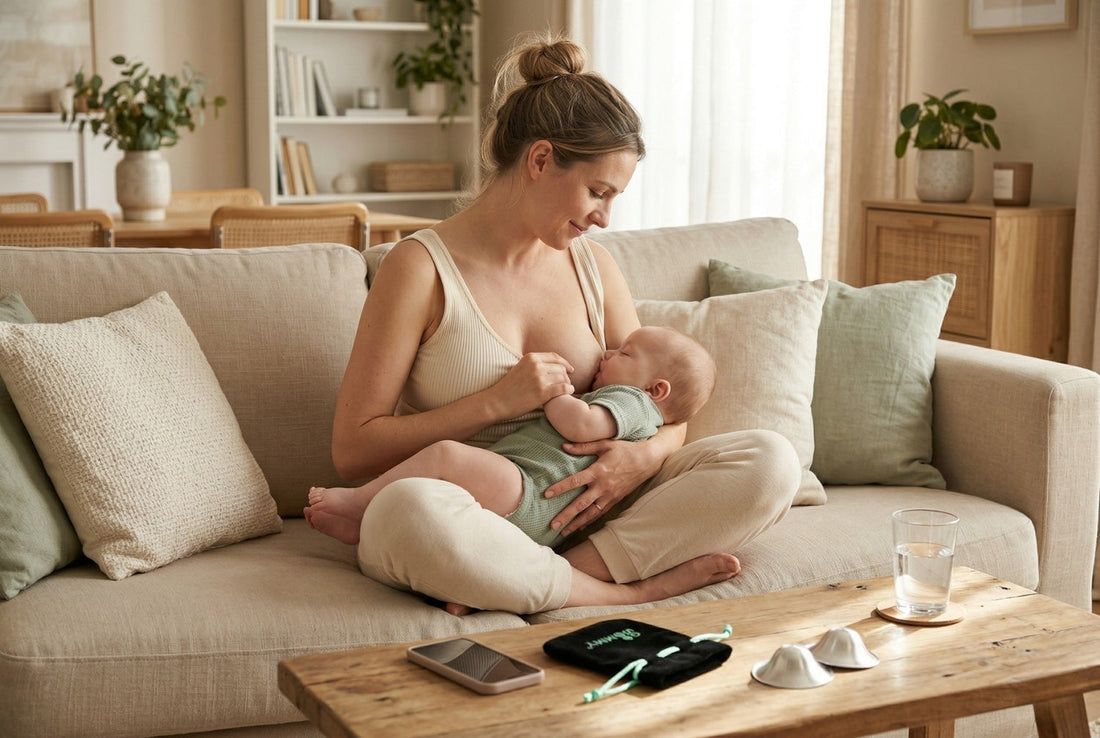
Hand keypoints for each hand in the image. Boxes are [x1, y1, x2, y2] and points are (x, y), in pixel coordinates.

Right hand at [490, 352, 573, 418]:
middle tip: (567, 382)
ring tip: (567, 389)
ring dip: (568, 383)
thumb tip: (550, 364)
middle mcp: (536, 366)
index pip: (554, 357)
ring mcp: (539, 378)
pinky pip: (562, 388)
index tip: (570, 369)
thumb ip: (534, 364)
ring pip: (563, 378)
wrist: (497, 401)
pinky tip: (569, 392)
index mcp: (531, 357)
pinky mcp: (542, 392)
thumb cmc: (508, 387)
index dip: (565, 363)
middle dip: (566, 375)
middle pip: (560, 367)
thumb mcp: (520, 367)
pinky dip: (568, 390)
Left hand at [545, 438, 660, 536]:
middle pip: (581, 504)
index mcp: (598, 471)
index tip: (547, 494)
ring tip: (562, 532)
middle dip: (566, 515)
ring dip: (576, 524)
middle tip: (552, 525)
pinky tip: (579, 527)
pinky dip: (589, 522)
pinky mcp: (615, 501)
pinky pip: (600, 513)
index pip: (575, 481)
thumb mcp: (605, 444)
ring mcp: (610, 496)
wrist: (647, 461)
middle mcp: (603, 487)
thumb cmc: (625, 450)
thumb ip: (583, 447)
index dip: (560, 488)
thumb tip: (564, 446)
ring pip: (590, 513)